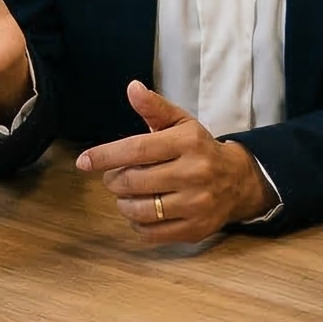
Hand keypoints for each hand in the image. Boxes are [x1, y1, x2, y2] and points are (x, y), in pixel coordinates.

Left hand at [76, 82, 266, 243]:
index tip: (84, 161)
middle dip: (114, 180)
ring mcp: (196, 204)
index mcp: (188, 142)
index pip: (137, 149)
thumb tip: (132, 88)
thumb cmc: (200, 149)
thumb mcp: (181, 123)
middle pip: (133, 181)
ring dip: (123, 203)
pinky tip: (142, 211)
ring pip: (139, 210)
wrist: (238, 181)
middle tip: (115, 176)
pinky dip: (137, 223)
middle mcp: (194, 173)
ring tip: (128, 194)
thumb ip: (154, 108)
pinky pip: (150, 233)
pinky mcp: (195, 229)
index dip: (105, 155)